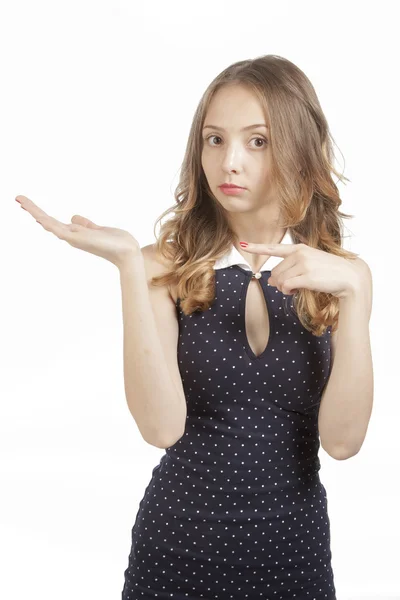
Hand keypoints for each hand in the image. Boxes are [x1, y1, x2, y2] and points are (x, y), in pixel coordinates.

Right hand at [15, 195, 139, 268]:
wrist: (128, 252)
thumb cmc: (117, 243)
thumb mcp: (98, 229)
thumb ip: (86, 224)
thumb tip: (73, 217)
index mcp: (76, 234)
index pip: (54, 222)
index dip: (42, 213)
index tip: (28, 204)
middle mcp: (72, 237)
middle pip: (48, 222)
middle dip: (33, 210)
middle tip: (18, 198)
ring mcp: (73, 239)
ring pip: (49, 223)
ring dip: (34, 211)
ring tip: (20, 200)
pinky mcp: (77, 239)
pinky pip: (58, 229)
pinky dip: (47, 221)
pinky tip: (37, 215)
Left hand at [241, 241, 360, 298]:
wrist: (349, 276)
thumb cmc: (329, 272)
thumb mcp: (309, 265)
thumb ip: (290, 270)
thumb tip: (270, 281)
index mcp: (299, 248)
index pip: (274, 248)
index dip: (257, 248)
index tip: (244, 246)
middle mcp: (300, 254)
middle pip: (275, 272)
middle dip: (280, 282)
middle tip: (291, 286)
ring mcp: (304, 264)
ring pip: (279, 280)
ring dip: (284, 288)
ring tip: (296, 288)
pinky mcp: (307, 276)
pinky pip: (286, 286)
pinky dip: (288, 291)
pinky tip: (295, 291)